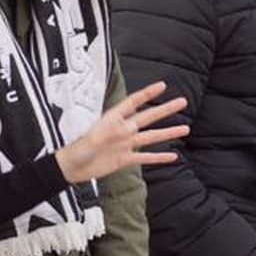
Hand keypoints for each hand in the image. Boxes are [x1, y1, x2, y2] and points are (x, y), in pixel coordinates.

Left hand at [55, 81, 188, 183]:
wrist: (71, 169)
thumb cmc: (77, 151)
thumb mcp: (92, 139)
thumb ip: (110, 132)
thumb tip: (130, 126)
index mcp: (113, 119)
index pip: (133, 103)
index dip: (147, 94)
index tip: (162, 86)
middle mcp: (122, 130)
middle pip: (148, 117)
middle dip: (165, 109)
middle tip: (182, 102)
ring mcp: (125, 144)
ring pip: (151, 137)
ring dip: (168, 133)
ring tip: (185, 129)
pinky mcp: (124, 159)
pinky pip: (145, 158)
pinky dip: (158, 158)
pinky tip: (172, 157)